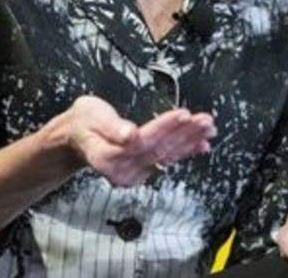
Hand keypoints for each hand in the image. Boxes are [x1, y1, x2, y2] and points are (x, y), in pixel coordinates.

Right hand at [63, 95, 215, 186]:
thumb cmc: (84, 122)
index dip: (165, 127)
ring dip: (190, 141)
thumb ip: (111, 127)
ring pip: (167, 155)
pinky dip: (186, 150)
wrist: (78, 137)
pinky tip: (201, 145)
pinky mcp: (143, 169)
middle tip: (206, 120)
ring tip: (209, 128)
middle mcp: (123, 170)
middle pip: (159, 149)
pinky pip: (167, 159)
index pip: (143, 140)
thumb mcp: (91, 116)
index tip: (184, 114)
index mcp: (108, 157)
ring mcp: (134, 173)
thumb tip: (130, 135)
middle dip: (185, 134)